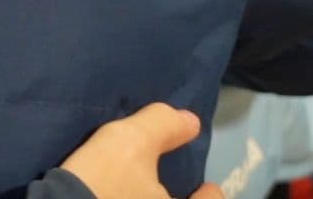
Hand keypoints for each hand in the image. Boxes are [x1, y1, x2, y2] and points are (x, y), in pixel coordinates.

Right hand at [58, 103, 219, 198]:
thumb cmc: (102, 183)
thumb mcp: (130, 142)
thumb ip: (162, 126)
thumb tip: (190, 121)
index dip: (210, 197)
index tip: (207, 186)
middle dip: (172, 196)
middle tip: (164, 186)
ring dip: (143, 198)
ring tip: (133, 189)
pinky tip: (106, 197)